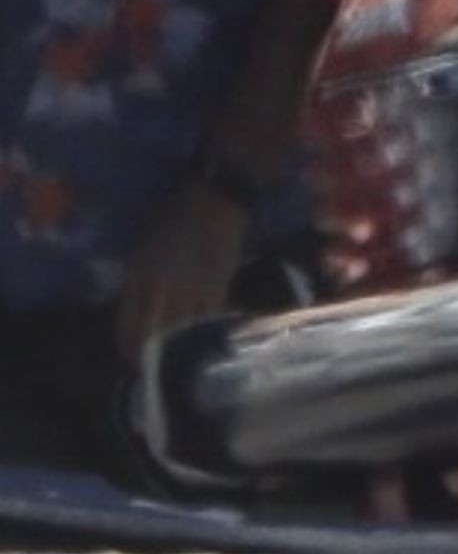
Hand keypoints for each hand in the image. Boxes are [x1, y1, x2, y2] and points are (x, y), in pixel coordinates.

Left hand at [115, 179, 248, 364]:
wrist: (215, 197)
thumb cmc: (173, 214)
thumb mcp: (144, 244)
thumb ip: (138, 278)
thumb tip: (137, 311)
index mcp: (139, 273)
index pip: (127, 323)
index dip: (128, 346)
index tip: (130, 359)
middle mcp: (162, 285)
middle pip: (153, 335)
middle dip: (151, 357)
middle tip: (153, 370)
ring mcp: (191, 287)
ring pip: (181, 331)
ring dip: (179, 349)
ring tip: (179, 361)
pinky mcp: (218, 286)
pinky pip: (208, 319)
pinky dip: (205, 331)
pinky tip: (205, 338)